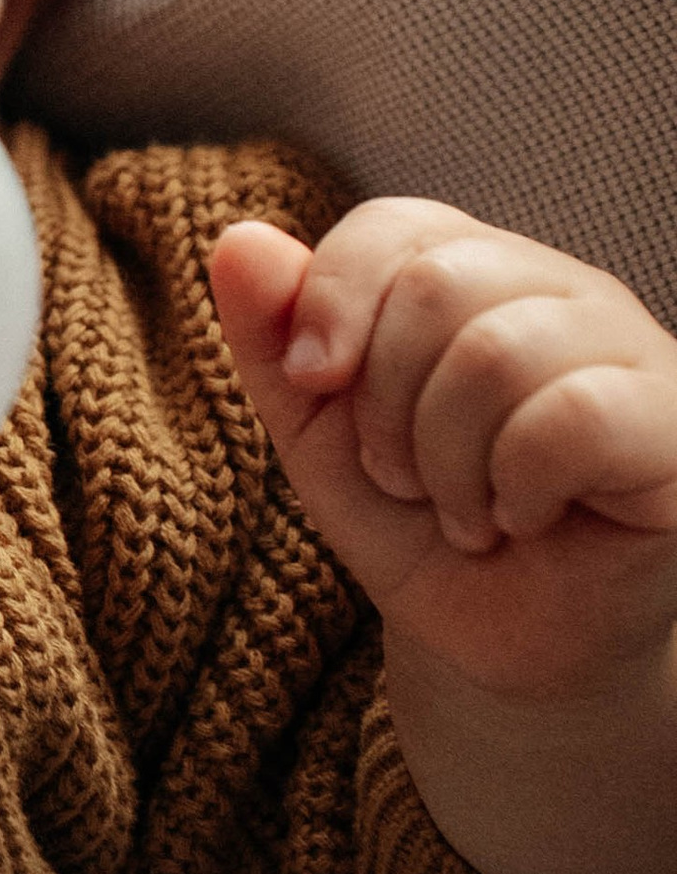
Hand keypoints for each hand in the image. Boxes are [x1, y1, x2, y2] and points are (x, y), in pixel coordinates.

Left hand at [213, 201, 676, 873]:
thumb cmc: (418, 525)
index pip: (396, 226)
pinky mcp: (674, 425)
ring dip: (447, 461)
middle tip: (409, 478)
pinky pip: (574, 416)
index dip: (333, 302)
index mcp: (481, 269)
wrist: (496, 647)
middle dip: (385, 405)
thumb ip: (271, 335)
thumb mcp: (316, 433)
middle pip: (437, 285)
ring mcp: (633, 352)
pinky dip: (519, 483)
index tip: (314, 382)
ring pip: (497, 352)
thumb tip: (239, 240)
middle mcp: (566, 291)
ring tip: (467, 509)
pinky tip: (526, 517)